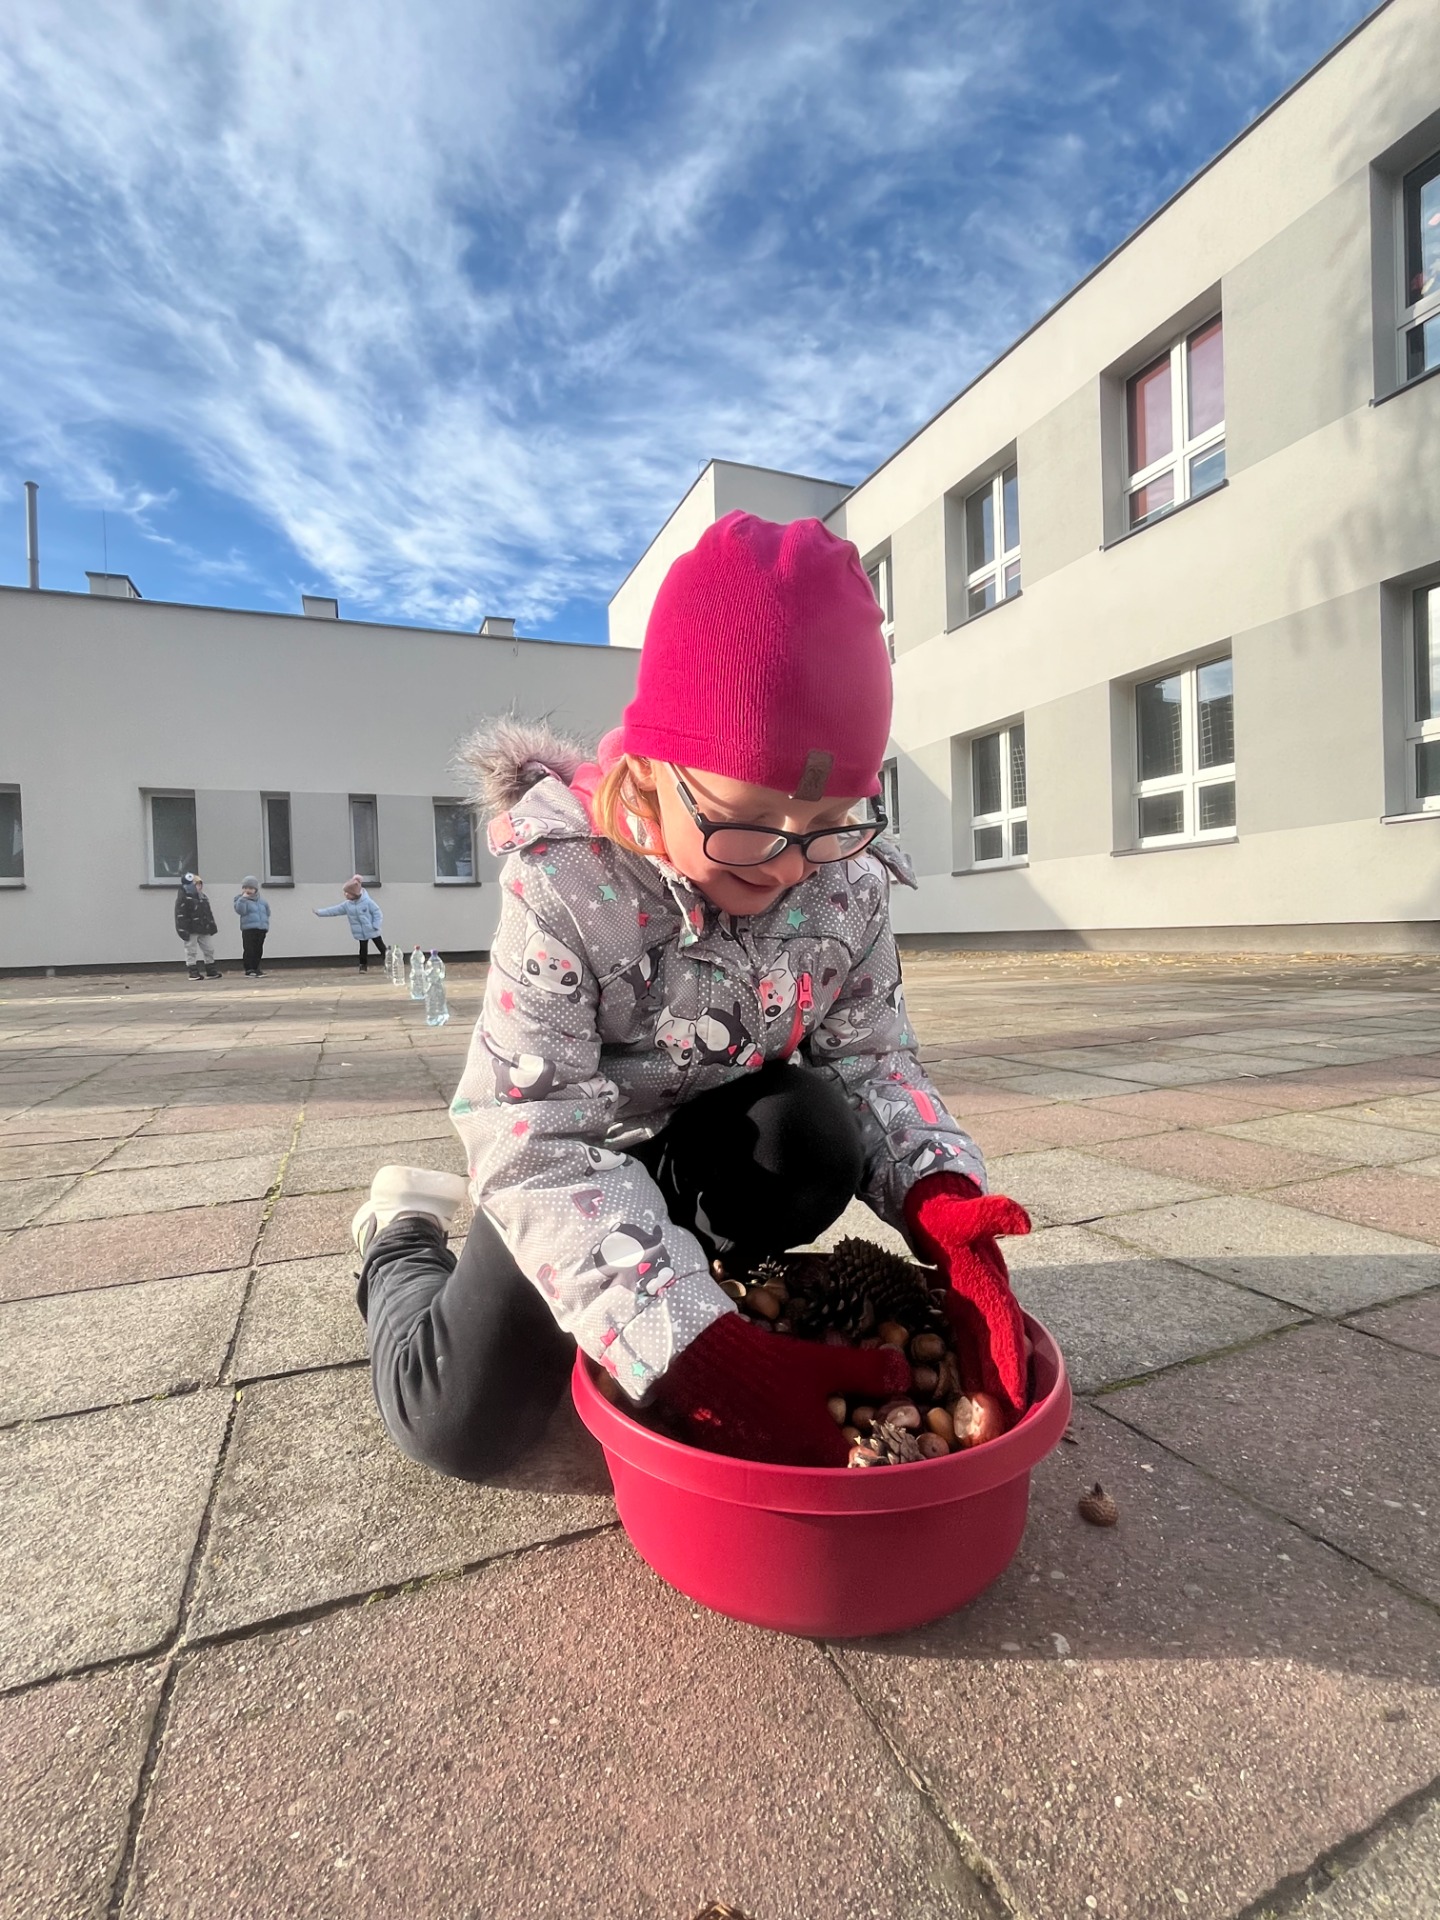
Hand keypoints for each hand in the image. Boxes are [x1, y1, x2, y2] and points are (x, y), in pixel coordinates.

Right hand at [652, 1312, 910, 1466]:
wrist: (697, 1361)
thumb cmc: (764, 1363)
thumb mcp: (821, 1363)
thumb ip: (866, 1372)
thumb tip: (906, 1375)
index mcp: (820, 1454)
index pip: (858, 1470)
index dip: (870, 1457)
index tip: (873, 1448)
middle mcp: (792, 1475)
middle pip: (826, 1482)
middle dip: (835, 1465)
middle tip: (838, 1443)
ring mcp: (761, 1476)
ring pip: (794, 1479)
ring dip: (803, 1465)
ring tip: (802, 1441)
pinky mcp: (734, 1469)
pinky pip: (764, 1474)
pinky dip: (772, 1461)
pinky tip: (770, 1438)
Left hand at [904, 1173, 1031, 1415]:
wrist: (937, 1200)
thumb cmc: (945, 1208)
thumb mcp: (963, 1209)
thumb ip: (990, 1212)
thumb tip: (1023, 1222)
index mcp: (989, 1283)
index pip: (1005, 1328)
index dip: (1013, 1361)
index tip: (1018, 1396)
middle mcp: (987, 1299)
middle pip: (999, 1350)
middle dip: (1005, 1387)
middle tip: (1006, 1426)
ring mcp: (974, 1305)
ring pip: (985, 1352)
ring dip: (989, 1384)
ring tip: (991, 1423)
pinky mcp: (959, 1307)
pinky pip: (967, 1344)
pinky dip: (970, 1368)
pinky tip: (966, 1396)